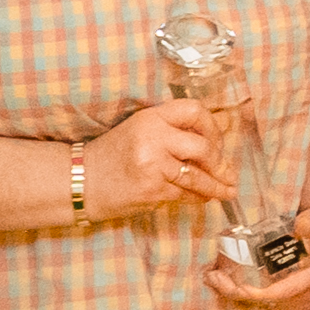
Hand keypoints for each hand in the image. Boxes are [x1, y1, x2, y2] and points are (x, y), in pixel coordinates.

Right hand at [85, 97, 230, 210]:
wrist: (81, 181)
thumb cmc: (113, 156)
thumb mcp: (140, 131)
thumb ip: (172, 132)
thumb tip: (216, 147)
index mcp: (151, 117)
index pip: (194, 111)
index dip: (212, 127)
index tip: (218, 141)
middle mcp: (153, 137)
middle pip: (204, 147)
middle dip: (219, 162)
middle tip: (225, 171)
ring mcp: (153, 164)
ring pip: (199, 176)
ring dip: (217, 186)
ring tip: (228, 191)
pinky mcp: (153, 189)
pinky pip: (186, 193)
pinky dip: (199, 197)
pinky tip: (206, 198)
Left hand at [207, 196, 309, 309]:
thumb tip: (299, 226)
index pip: (283, 292)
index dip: (257, 293)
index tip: (234, 286)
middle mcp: (309, 293)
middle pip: (268, 301)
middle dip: (237, 292)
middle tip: (211, 277)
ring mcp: (301, 299)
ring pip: (264, 304)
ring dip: (238, 294)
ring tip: (214, 278)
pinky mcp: (293, 300)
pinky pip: (266, 301)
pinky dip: (246, 294)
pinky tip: (228, 282)